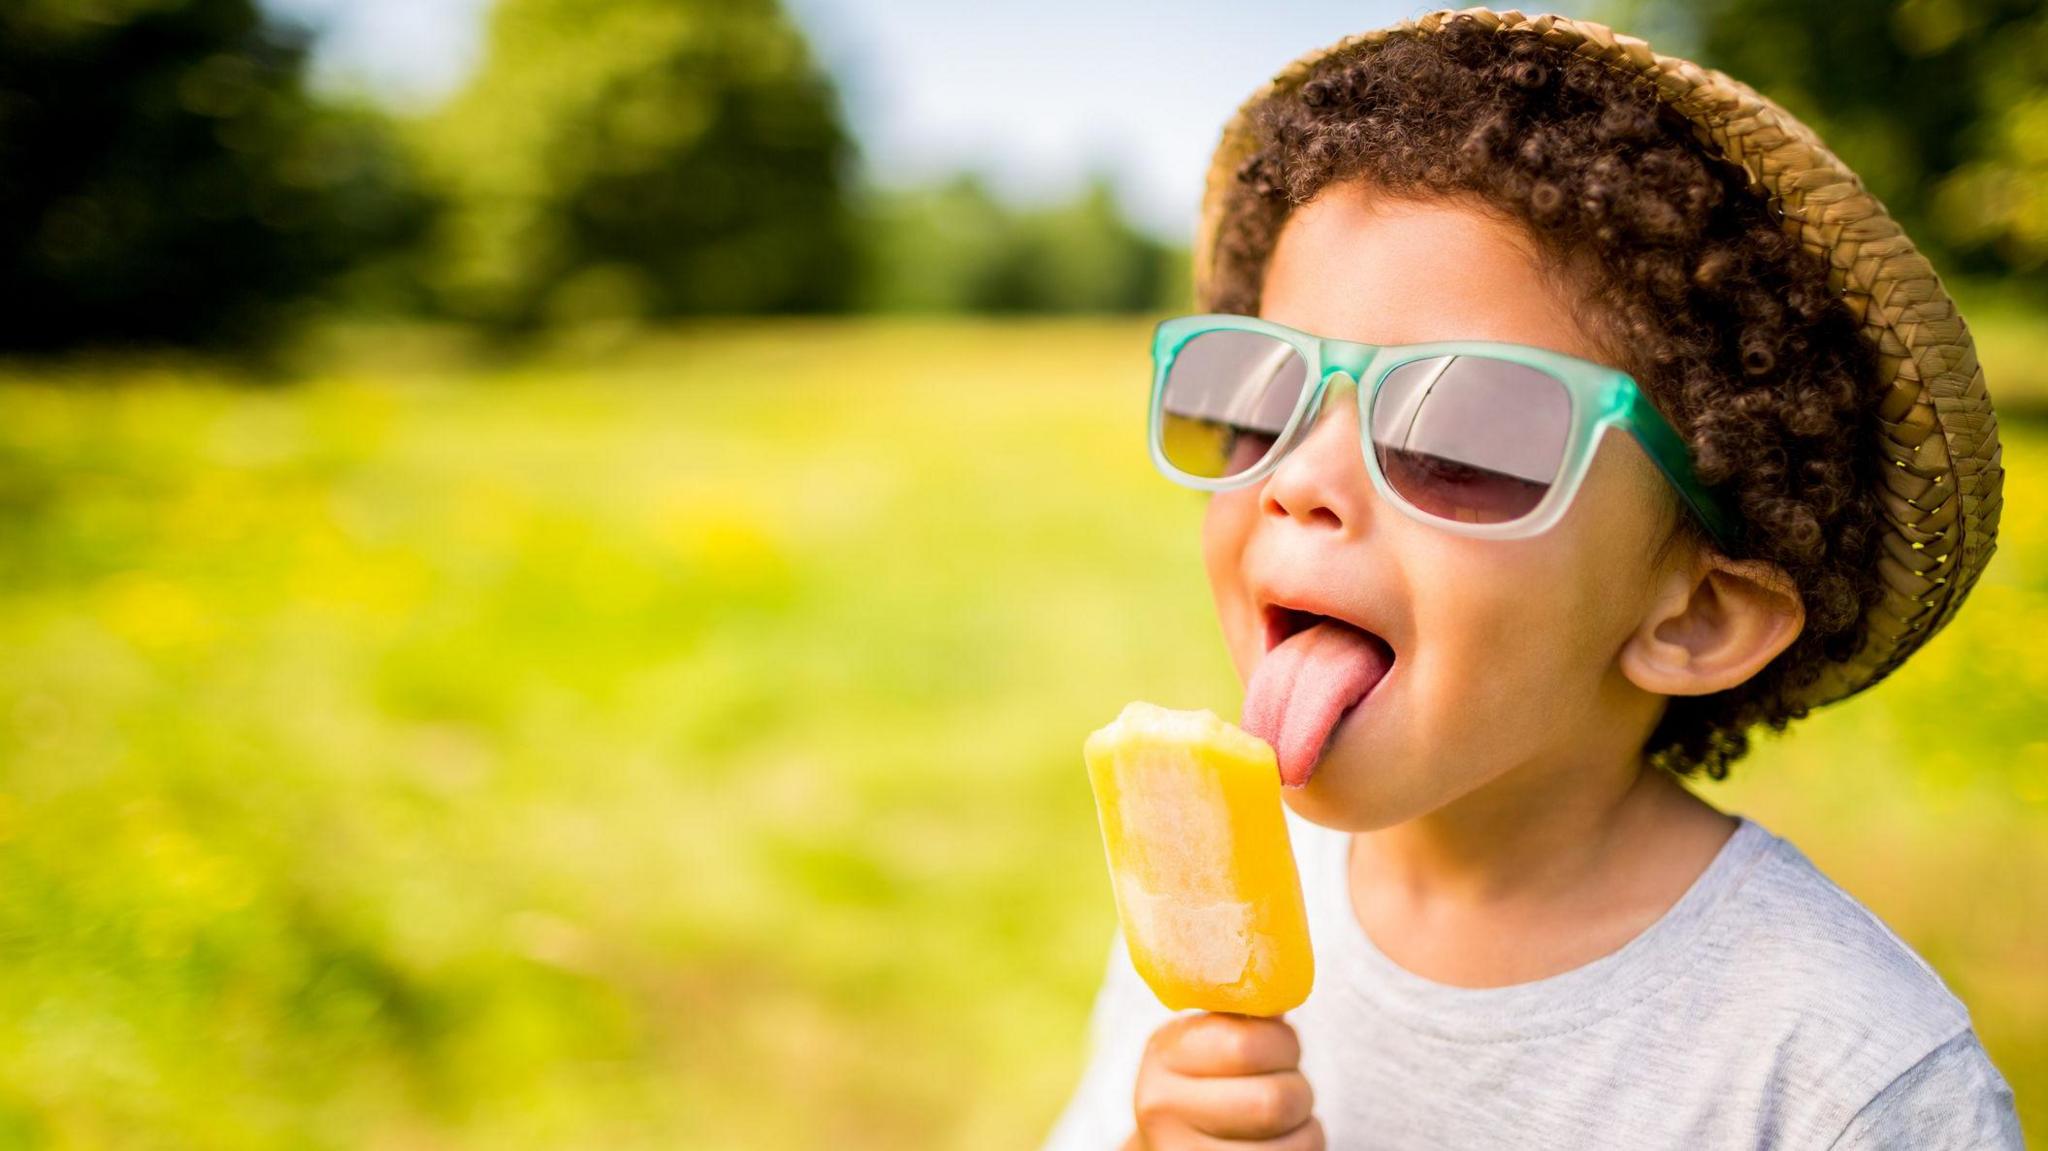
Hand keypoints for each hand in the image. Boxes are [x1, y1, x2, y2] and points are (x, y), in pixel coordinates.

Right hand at [1122, 1012, 1322, 1148]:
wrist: (1173, 1140)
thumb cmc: (1210, 1079)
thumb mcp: (1210, 1038)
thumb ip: (1243, 1012)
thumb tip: (1286, 974)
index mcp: (1164, 1052)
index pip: (1246, 1045)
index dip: (1284, 1044)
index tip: (1279, 1045)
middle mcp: (1161, 1107)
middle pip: (1273, 1100)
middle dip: (1299, 1089)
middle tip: (1287, 1083)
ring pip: (1292, 1144)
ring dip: (1306, 1127)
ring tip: (1285, 1119)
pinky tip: (1281, 1143)